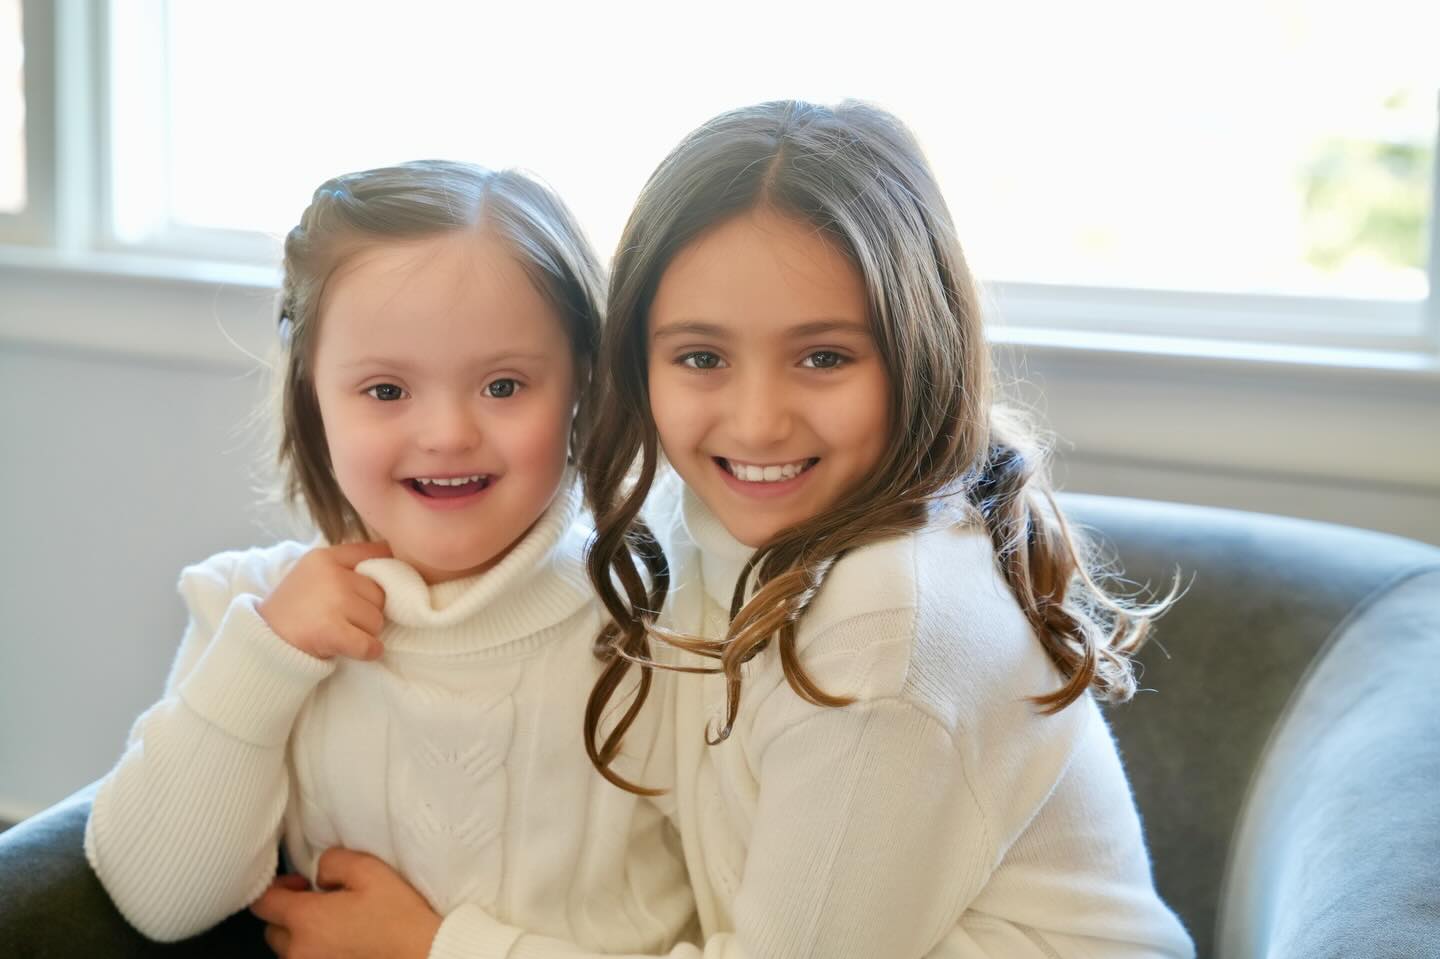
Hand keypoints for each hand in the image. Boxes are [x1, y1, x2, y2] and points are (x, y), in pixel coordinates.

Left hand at [250, 848, 442, 958]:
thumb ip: (333, 861)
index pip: (263, 902)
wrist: (424, 956)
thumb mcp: (370, 871)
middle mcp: (299, 952)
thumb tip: (319, 874)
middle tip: (320, 902)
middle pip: (273, 929)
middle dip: (290, 913)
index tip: (298, 883)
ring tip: (336, 926)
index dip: (276, 886)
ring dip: (303, 937)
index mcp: (306, 920)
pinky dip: (318, 953)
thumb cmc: (400, 919)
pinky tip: (344, 944)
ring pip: (289, 951)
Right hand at [258, 542, 391, 659]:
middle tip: (345, 618)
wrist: (263, 640)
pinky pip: (370, 644)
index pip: (373, 554)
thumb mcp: (312, 572)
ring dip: (366, 632)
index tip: (378, 586)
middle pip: (379, 594)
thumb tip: (389, 553)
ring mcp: (333, 602)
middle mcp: (332, 575)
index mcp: (325, 557)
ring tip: (341, 631)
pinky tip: (357, 650)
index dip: (382, 572)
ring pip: (377, 620)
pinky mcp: (332, 631)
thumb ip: (344, 564)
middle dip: (368, 610)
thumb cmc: (294, 607)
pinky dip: (369, 651)